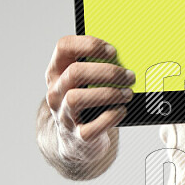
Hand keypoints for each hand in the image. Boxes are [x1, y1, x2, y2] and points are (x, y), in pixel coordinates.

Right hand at [44, 35, 134, 165]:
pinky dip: (110, 117)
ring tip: (127, 94)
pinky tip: (121, 111)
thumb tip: (128, 57)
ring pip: (76, 99)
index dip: (89, 45)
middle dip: (106, 72)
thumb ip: (99, 67)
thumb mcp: (86, 82)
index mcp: (57, 71)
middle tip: (129, 75)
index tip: (112, 50)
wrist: (77, 140)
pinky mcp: (78, 136)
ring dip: (107, 94)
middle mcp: (56, 92)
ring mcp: (64, 115)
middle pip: (74, 72)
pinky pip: (91, 127)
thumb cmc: (87, 102)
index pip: (64, 47)